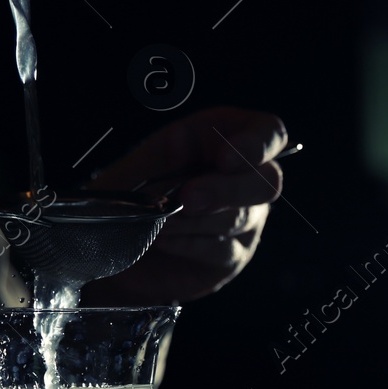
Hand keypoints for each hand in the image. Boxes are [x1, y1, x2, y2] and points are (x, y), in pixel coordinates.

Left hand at [82, 108, 287, 304]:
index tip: (224, 159)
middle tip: (187, 197)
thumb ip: (168, 151)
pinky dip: (189, 243)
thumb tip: (181, 140)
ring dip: (195, 219)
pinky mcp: (233, 256)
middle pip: (267, 182)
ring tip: (159, 220)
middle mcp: (248, 177)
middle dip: (225, 190)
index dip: (257, 144)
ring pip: (240, 218)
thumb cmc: (138, 187)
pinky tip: (163, 239)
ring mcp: (247, 219)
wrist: (118, 237)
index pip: (269, 132)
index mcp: (231, 137)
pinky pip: (222, 250)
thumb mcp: (147, 160)